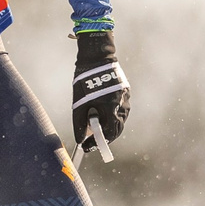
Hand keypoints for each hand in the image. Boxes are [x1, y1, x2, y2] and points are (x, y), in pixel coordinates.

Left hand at [71, 30, 132, 148]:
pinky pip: (121, 110)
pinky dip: (112, 116)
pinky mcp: (125, 93)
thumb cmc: (85, 80)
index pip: (107, 134)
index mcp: (111, 109)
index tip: (87, 147)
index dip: (97, 143)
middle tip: (92, 142)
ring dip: (109, 127)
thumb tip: (80, 139)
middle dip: (104, 138)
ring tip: (95, 129)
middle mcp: (121, 105)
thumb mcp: (79, 103)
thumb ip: (80, 123)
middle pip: (116, 130)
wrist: (97, 58)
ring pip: (120, 120)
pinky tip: (102, 115)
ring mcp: (125, 99)